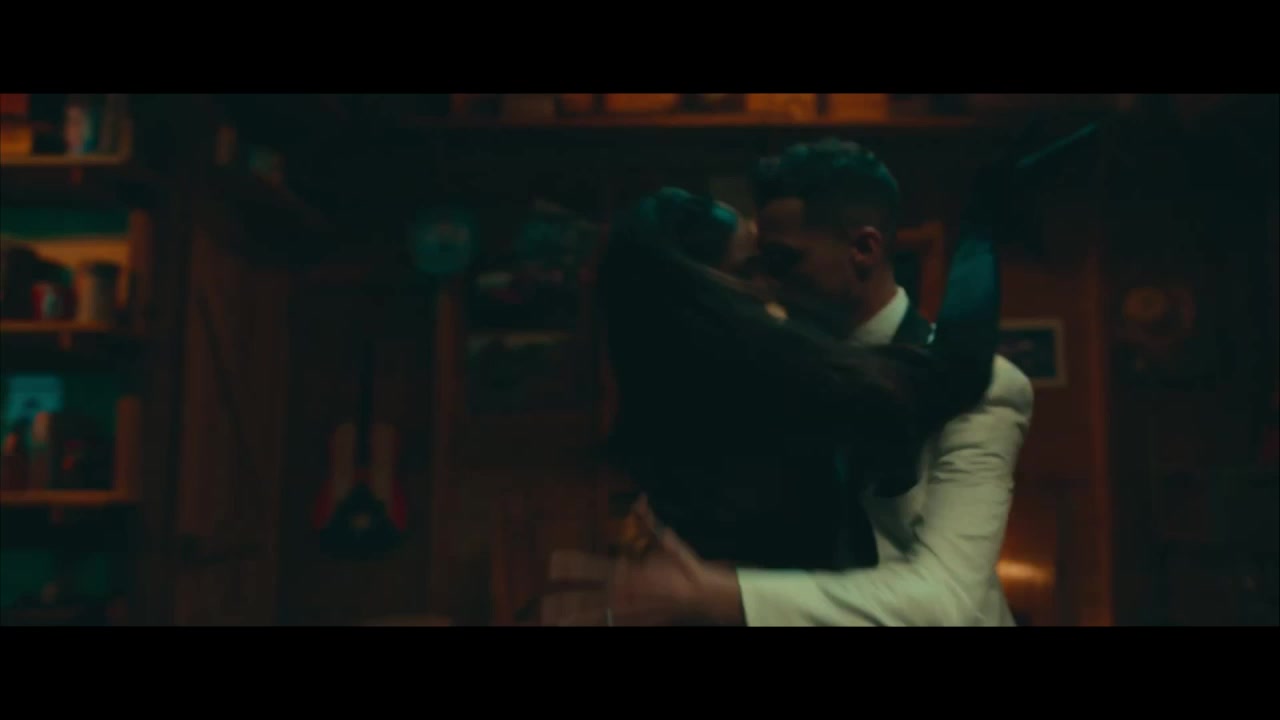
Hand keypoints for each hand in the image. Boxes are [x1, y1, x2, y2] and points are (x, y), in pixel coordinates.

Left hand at [554, 497, 744, 625]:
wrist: (703, 596)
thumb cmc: (682, 567)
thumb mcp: (667, 541)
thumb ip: (648, 523)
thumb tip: (640, 500)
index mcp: (627, 571)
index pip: (589, 567)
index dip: (568, 566)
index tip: (552, 565)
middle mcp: (623, 594)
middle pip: (583, 600)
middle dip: (561, 603)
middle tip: (543, 604)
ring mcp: (628, 612)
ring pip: (592, 619)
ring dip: (570, 620)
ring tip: (551, 621)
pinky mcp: (635, 624)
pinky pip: (609, 628)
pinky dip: (593, 627)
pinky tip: (575, 628)